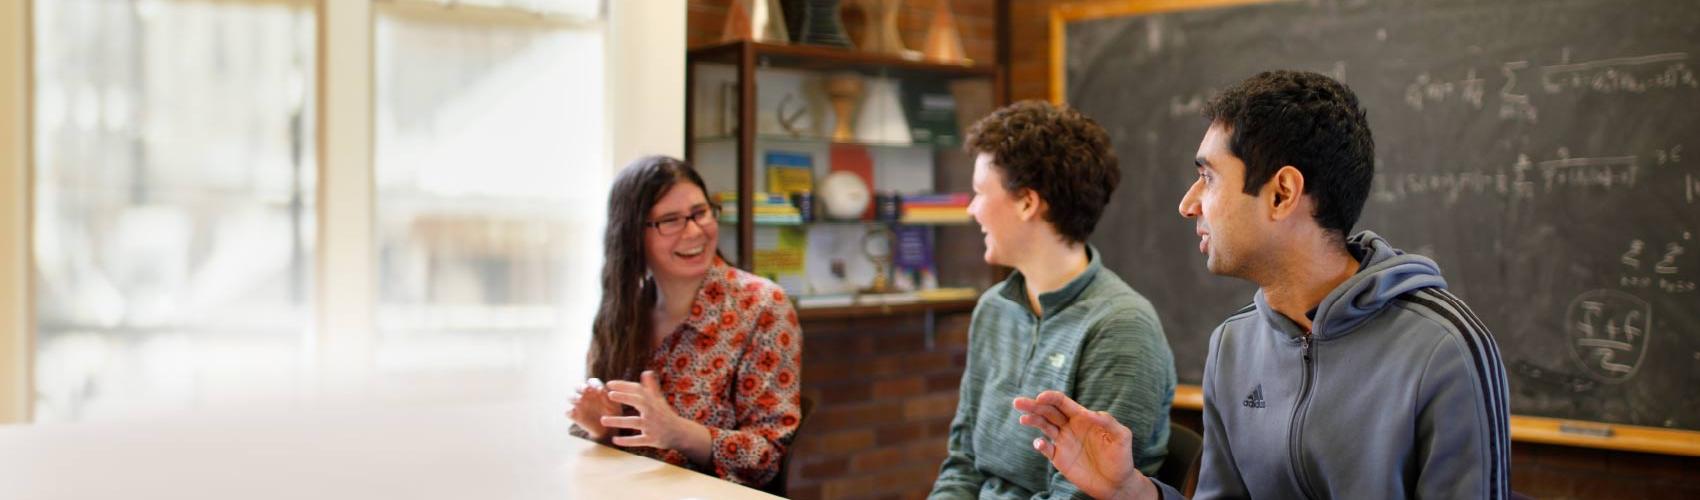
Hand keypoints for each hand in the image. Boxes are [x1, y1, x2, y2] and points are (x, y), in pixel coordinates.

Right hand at [567, 378, 619, 439]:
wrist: (608, 429)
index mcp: (595, 390)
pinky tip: (575, 413)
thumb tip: (602, 390)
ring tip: (580, 399)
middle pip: (578, 386)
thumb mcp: (614, 406)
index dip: (595, 384)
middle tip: (586, 389)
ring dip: (574, 397)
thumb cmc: (613, 413)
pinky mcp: (574, 415)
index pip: (592, 382)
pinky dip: (570, 412)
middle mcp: (585, 395)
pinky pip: (568, 412)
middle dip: (581, 387)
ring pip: (570, 396)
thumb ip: (609, 398)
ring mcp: (579, 404)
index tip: (600, 389)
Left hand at [602, 370, 710, 458]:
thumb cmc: (665, 415)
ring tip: (602, 420)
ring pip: (634, 422)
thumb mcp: (659, 400)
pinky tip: (614, 440)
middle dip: (624, 397)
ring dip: (618, 421)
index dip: (624, 386)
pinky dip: (626, 441)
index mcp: (652, 401)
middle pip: (638, 402)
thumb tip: (646, 372)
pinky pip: (638, 440)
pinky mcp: (652, 439)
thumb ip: (651, 386)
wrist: (680, 433)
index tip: (609, 384)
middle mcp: (652, 412)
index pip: (638, 390)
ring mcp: (652, 426)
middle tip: (609, 395)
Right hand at [1013, 390, 1154, 499]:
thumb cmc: (1121, 457)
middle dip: (1033, 405)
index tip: (1040, 397)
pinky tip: (1040, 443)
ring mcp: (1063, 442)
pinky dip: (1040, 445)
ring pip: (1043, 426)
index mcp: (1083, 417)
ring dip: (1032, 421)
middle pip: (1048, 411)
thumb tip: (1090, 414)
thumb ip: (1108, 422)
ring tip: (1023, 419)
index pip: (1062, 403)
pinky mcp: (1059, 458)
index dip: (1050, 398)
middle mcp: (1070, 427)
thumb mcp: (1122, 436)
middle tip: (1018, 402)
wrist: (1116, 483)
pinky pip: (1046, 448)